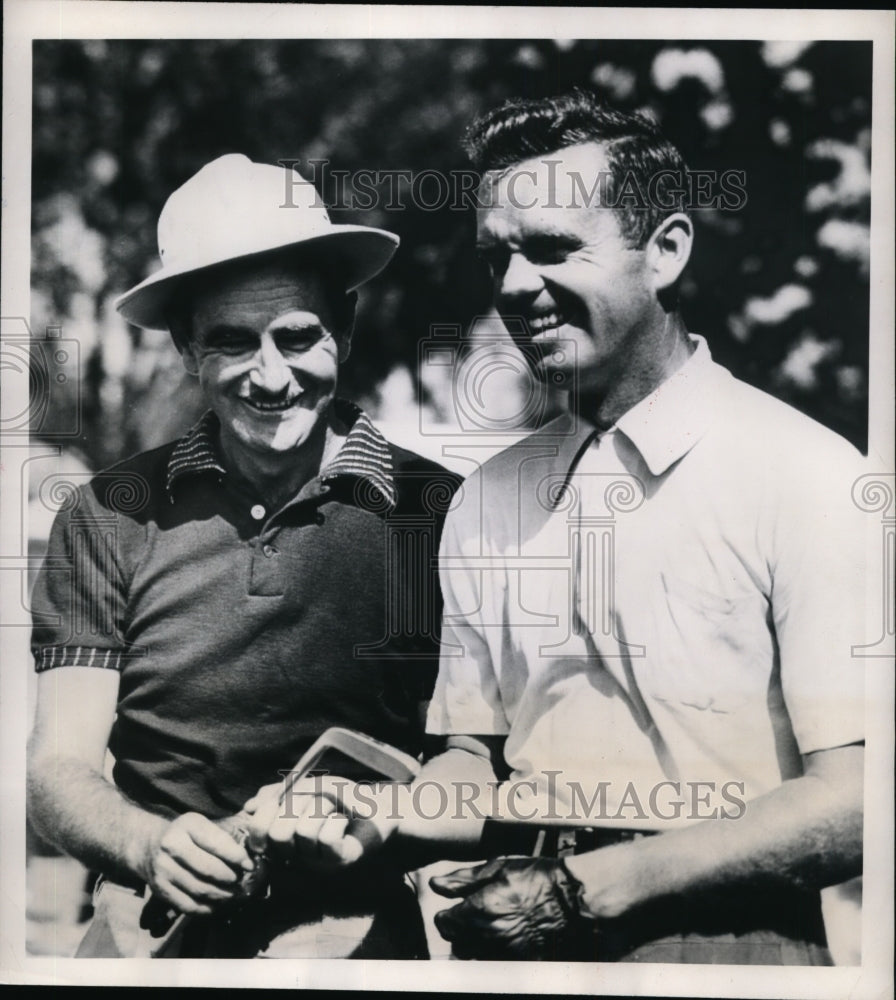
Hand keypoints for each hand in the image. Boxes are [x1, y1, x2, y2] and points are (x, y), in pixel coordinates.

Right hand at [139, 811, 254, 915]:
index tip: (249, 865)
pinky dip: (207, 908)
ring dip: (222, 895)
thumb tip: (249, 858)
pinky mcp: (160, 890)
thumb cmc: (186, 835)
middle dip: (230, 877)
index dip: (236, 856)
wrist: (150, 845)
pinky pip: (188, 905)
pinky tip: (218, 904)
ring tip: (233, 893)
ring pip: (200, 889)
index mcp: (187, 824)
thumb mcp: (201, 825)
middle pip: (208, 869)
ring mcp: (163, 869)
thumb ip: (222, 837)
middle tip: (241, 881)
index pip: (216, 843)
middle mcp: (172, 845)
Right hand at [242, 776, 368, 868]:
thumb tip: (249, 806)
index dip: (264, 814)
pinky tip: (344, 822)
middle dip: (297, 807)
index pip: (258, 833)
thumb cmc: (346, 798)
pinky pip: (325, 839)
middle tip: (315, 801)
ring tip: (334, 809)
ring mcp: (319, 862)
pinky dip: (335, 821)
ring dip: (320, 808)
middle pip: (278, 834)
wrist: (385, 808)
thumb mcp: (312, 787)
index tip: (280, 798)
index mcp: (288, 838)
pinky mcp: (340, 862)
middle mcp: (299, 855)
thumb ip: (282, 793)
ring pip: (303, 832)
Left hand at [430, 856, 596, 959]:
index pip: (444, 923)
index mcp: (479, 909)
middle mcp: (489, 935)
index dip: (445, 914)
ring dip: (473, 941)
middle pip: (456, 942)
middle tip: (469, 914)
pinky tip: (503, 934)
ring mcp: (505, 950)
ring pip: (473, 954)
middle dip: (457, 928)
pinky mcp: (520, 960)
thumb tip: (437, 884)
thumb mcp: (497, 868)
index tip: (452, 907)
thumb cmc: (535, 877)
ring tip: (487, 923)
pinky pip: (495, 961)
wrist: (569, 896)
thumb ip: (463, 879)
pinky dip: (493, 951)